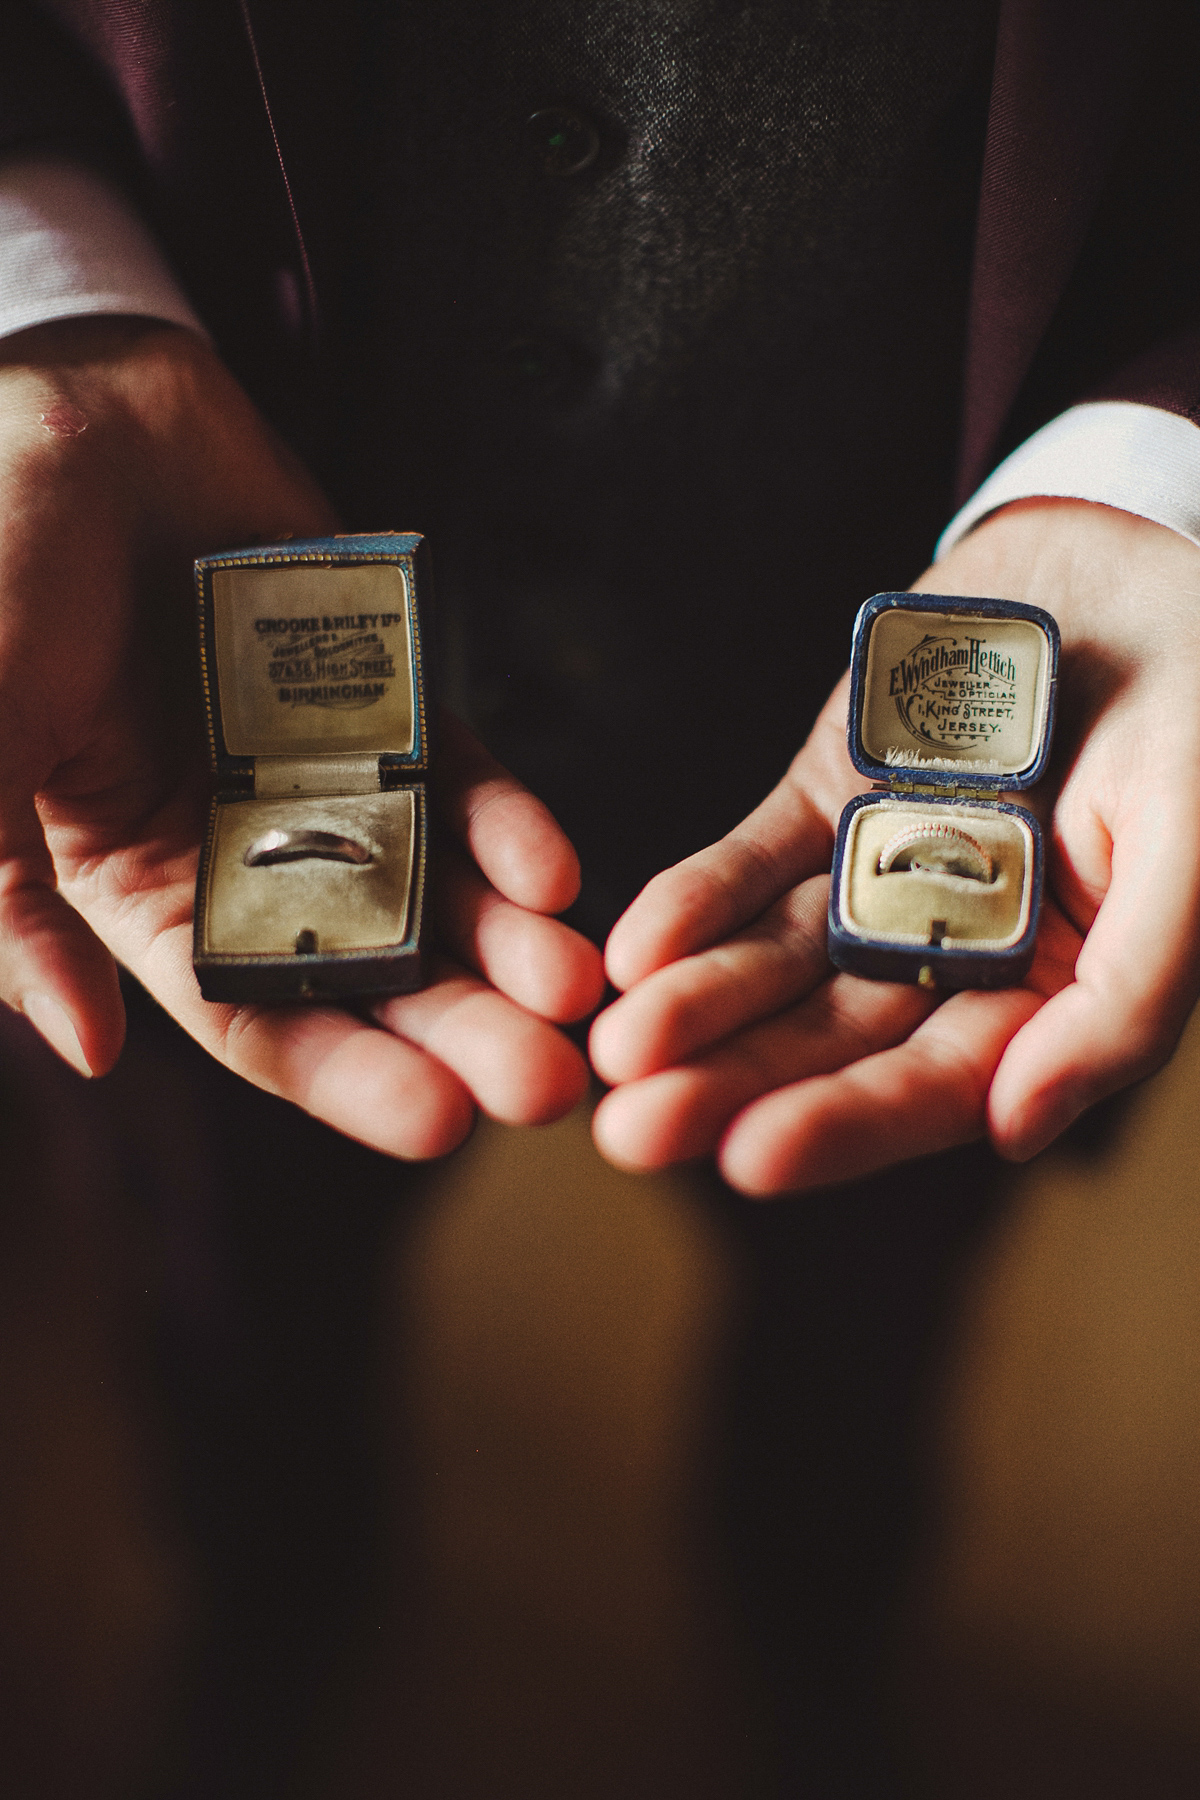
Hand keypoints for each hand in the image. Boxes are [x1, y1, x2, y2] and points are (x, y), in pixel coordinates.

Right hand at [0, 317, 602, 1154]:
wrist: (71, 416)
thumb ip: (14, 904)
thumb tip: (91, 1048)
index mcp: (150, 889)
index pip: (260, 1020)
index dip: (348, 1079)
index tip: (441, 1126)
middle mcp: (250, 852)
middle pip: (373, 973)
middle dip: (461, 1032)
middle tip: (553, 1087)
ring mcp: (326, 775)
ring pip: (434, 885)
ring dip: (508, 942)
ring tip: (578, 988)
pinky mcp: (384, 698)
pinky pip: (457, 770)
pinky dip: (506, 819)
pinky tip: (556, 871)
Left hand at [589, 499, 1199, 1191]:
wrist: (1142, 564)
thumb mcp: (1194, 852)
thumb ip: (1127, 999)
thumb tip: (1014, 1130)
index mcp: (1045, 989)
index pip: (935, 1081)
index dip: (846, 1123)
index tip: (748, 1161)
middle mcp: (955, 948)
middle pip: (833, 1036)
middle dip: (734, 1081)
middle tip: (630, 1130)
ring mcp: (885, 869)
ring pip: (779, 956)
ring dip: (696, 1000)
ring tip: (611, 1044)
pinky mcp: (832, 793)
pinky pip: (758, 856)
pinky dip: (697, 897)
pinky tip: (633, 944)